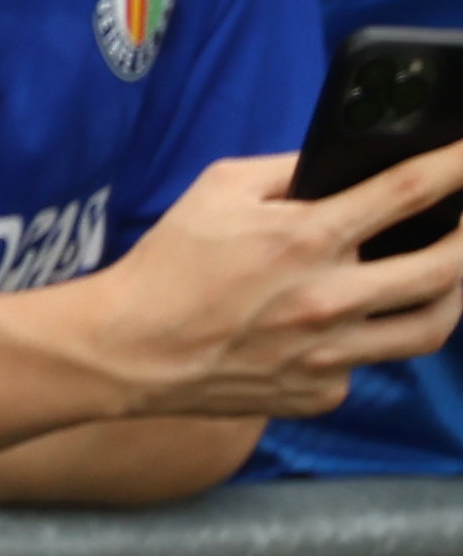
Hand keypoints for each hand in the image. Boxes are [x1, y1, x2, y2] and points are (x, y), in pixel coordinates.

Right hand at [71, 144, 462, 415]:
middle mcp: (329, 298)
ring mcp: (330, 353)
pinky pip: (368, 364)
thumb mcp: (216, 190)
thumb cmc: (166, 266)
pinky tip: (344, 327)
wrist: (126, 352)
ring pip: (431, 326)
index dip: (457, 166)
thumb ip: (286, 171)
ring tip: (443, 274)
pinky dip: (367, 340)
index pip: (408, 191)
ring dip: (450, 293)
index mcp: (305, 238)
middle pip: (446, 266)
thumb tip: (342, 164)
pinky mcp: (321, 391)